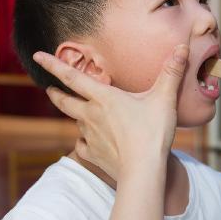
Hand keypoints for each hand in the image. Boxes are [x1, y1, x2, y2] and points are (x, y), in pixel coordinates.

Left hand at [33, 45, 188, 181]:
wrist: (143, 172)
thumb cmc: (153, 133)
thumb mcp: (164, 99)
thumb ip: (171, 72)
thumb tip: (182, 48)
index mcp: (103, 97)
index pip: (72, 76)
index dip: (53, 64)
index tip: (37, 56)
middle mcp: (91, 115)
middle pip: (64, 101)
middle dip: (55, 93)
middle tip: (50, 89)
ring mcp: (89, 136)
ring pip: (76, 122)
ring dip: (77, 117)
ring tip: (81, 115)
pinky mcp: (93, 155)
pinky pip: (82, 146)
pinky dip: (83, 143)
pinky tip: (88, 143)